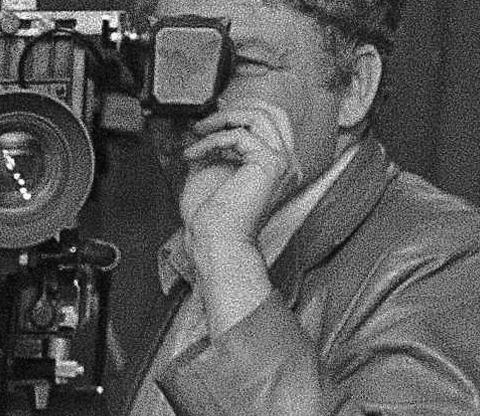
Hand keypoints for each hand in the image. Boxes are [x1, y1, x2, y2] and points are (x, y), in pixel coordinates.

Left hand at [176, 103, 298, 283]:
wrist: (215, 244)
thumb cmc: (212, 222)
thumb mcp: (211, 176)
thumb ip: (215, 151)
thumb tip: (205, 129)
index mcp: (277, 167)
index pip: (272, 122)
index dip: (245, 110)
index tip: (216, 112)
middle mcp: (287, 163)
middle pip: (272, 111)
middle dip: (237, 108)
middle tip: (207, 119)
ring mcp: (282, 162)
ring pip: (259, 117)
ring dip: (222, 119)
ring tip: (197, 133)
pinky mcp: (270, 164)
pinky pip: (239, 136)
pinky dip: (212, 141)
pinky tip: (193, 154)